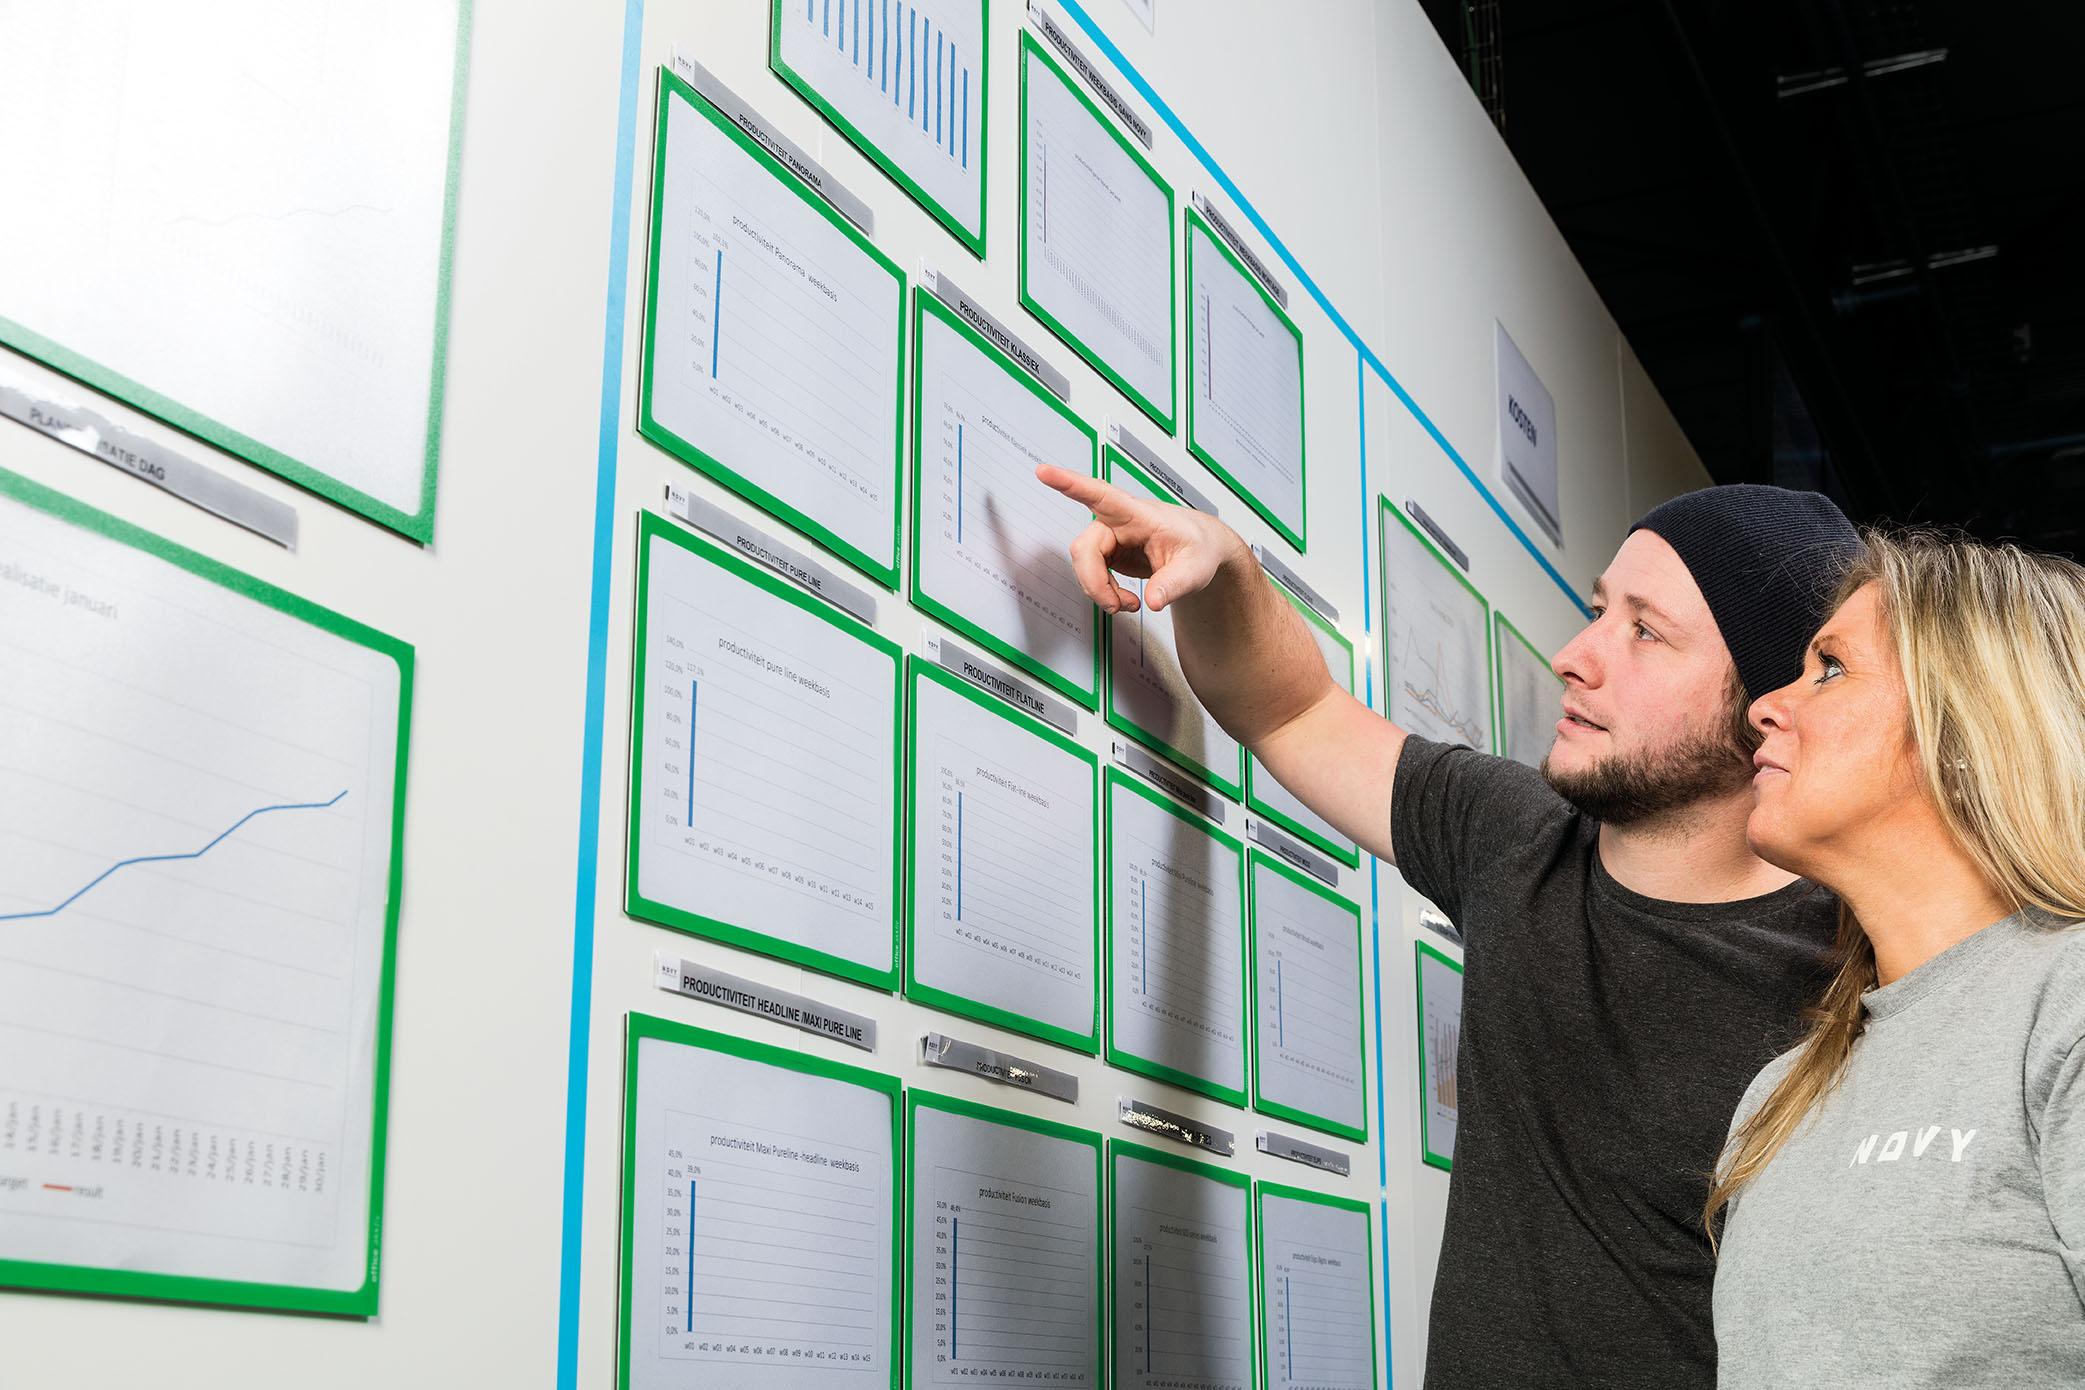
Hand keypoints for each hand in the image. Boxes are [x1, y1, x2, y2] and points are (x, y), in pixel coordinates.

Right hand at [1035, 464, 1241, 614]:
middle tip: (1116, 606)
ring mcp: (1110, 538)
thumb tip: (1153, 601)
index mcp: (1138, 513)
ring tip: (1128, 604)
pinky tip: (1124, 599)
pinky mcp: (1107, 554)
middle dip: (1094, 582)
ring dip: (1101, 591)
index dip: (1070, 483)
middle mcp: (1117, 522)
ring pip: (1084, 564)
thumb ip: (1174, 585)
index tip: (1045, 472)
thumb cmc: (1197, 546)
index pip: (1101, 495)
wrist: (1199, 550)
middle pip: (1084, 548)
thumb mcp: (1195, 568)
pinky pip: (1092, 575)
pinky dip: (1104, 593)